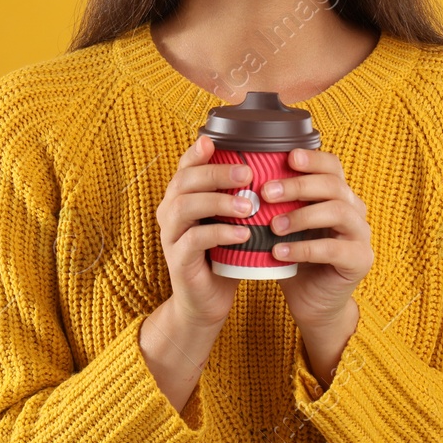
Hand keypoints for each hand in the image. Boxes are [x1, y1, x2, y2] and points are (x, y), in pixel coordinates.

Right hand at [154, 134, 256, 328]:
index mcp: (181, 197)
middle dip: (216, 172)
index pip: (185, 167)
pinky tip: (243, 234)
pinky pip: (193, 241)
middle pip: (184, 181)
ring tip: (250, 205)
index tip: (214, 140)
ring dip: (219, 201)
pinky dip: (219, 234)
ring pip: (185, 207)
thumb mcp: (231, 221)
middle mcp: (170, 212)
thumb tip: (273, 167)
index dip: (196, 152)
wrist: (207, 302)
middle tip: (248, 172)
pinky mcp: (177, 260)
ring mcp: (170, 236)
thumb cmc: (223, 255)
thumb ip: (239, 196)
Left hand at [266, 147, 373, 329]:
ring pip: (337, 211)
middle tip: (267, 192)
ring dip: (301, 215)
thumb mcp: (282, 226)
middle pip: (333, 185)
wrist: (311, 303)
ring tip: (272, 226)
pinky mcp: (360, 260)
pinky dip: (302, 248)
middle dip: (298, 185)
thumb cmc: (294, 258)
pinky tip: (278, 252)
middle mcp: (355, 210)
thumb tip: (239, 177)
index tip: (288, 156)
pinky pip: (332, 248)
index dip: (313, 158)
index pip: (332, 166)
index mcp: (339, 195)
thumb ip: (274, 204)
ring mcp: (361, 235)